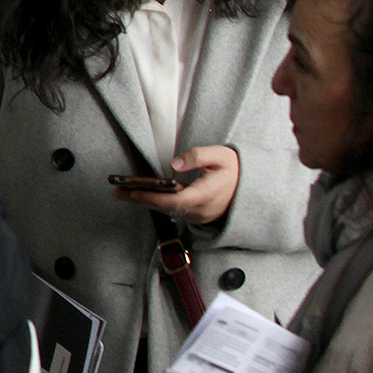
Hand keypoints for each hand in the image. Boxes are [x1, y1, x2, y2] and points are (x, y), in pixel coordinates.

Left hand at [116, 145, 239, 224]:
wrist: (255, 190)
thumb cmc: (236, 170)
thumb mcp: (221, 156)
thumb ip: (197, 156)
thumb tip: (174, 164)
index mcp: (207, 195)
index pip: (175, 201)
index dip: (152, 198)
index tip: (133, 192)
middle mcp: (202, 209)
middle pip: (166, 208)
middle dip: (141, 201)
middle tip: (117, 192)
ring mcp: (200, 215)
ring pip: (169, 211)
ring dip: (146, 202)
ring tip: (123, 193)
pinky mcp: (198, 216)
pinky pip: (175, 212)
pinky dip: (158, 204)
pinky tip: (142, 196)